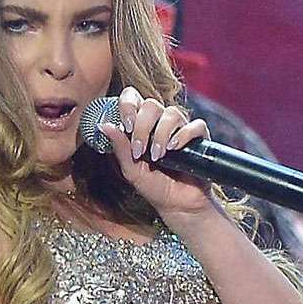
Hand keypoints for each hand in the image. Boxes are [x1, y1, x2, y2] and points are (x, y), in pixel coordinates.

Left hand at [98, 86, 215, 218]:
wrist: (177, 205)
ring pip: (172, 113)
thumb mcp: (131, 170)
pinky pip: (195, 125)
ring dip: (161, 134)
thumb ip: (120, 148)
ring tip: (158, 156)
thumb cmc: (154, 187)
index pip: (133, 98)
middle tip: (140, 150)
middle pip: (151, 104)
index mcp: (141, 125)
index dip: (128, 105)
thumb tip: (104, 125)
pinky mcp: (199, 138)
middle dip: (142, 127)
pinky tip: (175, 149)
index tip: (126, 127)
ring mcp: (180, 129)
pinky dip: (183, 135)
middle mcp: (160, 122)